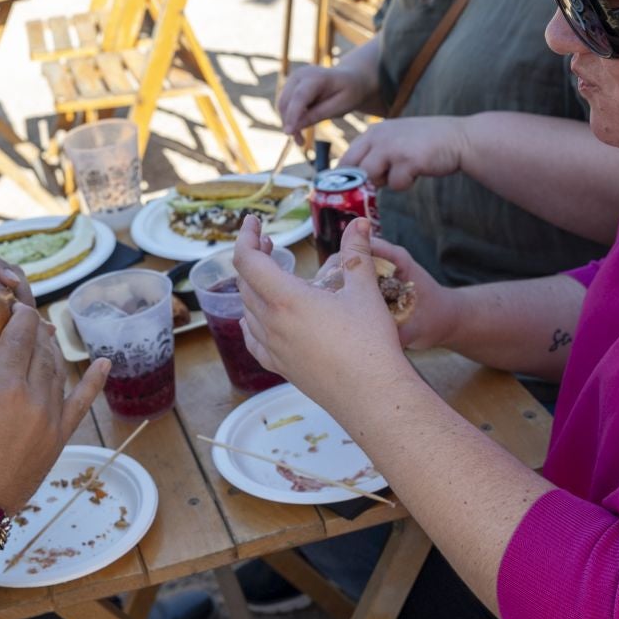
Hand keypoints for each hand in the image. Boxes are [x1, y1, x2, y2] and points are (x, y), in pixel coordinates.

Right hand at [0, 304, 110, 511]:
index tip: (14, 305)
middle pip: (41, 351)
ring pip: (59, 372)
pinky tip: (105, 362)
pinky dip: (94, 382)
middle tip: (24, 319)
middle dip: (34, 330)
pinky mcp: (60, 438)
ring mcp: (53, 420)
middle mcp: (36, 400)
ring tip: (44, 336)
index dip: (19, 315)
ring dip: (51, 350)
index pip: (20, 336)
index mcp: (5, 388)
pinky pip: (81, 404)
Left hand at [231, 216, 428, 424]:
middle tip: (268, 244)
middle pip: (246, 283)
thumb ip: (357, 253)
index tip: (254, 222)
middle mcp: (271, 323)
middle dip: (253, 258)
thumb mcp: (365, 290)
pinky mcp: (280, 367)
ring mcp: (273, 348)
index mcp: (286, 299)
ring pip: (247, 310)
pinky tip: (258, 319)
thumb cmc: (370, 343)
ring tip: (269, 275)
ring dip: (253, 287)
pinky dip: (250, 321)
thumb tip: (360, 223)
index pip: (247, 260)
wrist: (372, 396)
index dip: (246, 237)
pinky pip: (253, 339)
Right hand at [277, 62, 373, 135]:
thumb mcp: (341, 106)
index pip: (300, 96)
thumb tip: (295, 127)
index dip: (293, 115)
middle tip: (301, 143)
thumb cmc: (349, 93)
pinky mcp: (290, 86)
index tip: (288, 133)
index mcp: (317, 76)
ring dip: (288, 123)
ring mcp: (293, 79)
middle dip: (290, 123)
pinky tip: (300, 130)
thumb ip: (318, 114)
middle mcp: (300, 75)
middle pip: (286, 102)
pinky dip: (290, 119)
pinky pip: (285, 105)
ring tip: (301, 140)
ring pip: (282, 105)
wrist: (350, 79)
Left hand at [339, 117, 469, 190]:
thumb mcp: (395, 139)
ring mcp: (391, 148)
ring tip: (405, 170)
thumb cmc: (427, 142)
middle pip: (354, 170)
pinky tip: (418, 171)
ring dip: (386, 181)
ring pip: (371, 178)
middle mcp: (378, 137)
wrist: (460, 138)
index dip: (344, 178)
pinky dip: (406, 183)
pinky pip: (395, 184)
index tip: (349, 190)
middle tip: (379, 184)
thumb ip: (376, 153)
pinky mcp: (406, 160)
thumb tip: (357, 179)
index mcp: (373, 132)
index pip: (346, 158)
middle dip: (362, 182)